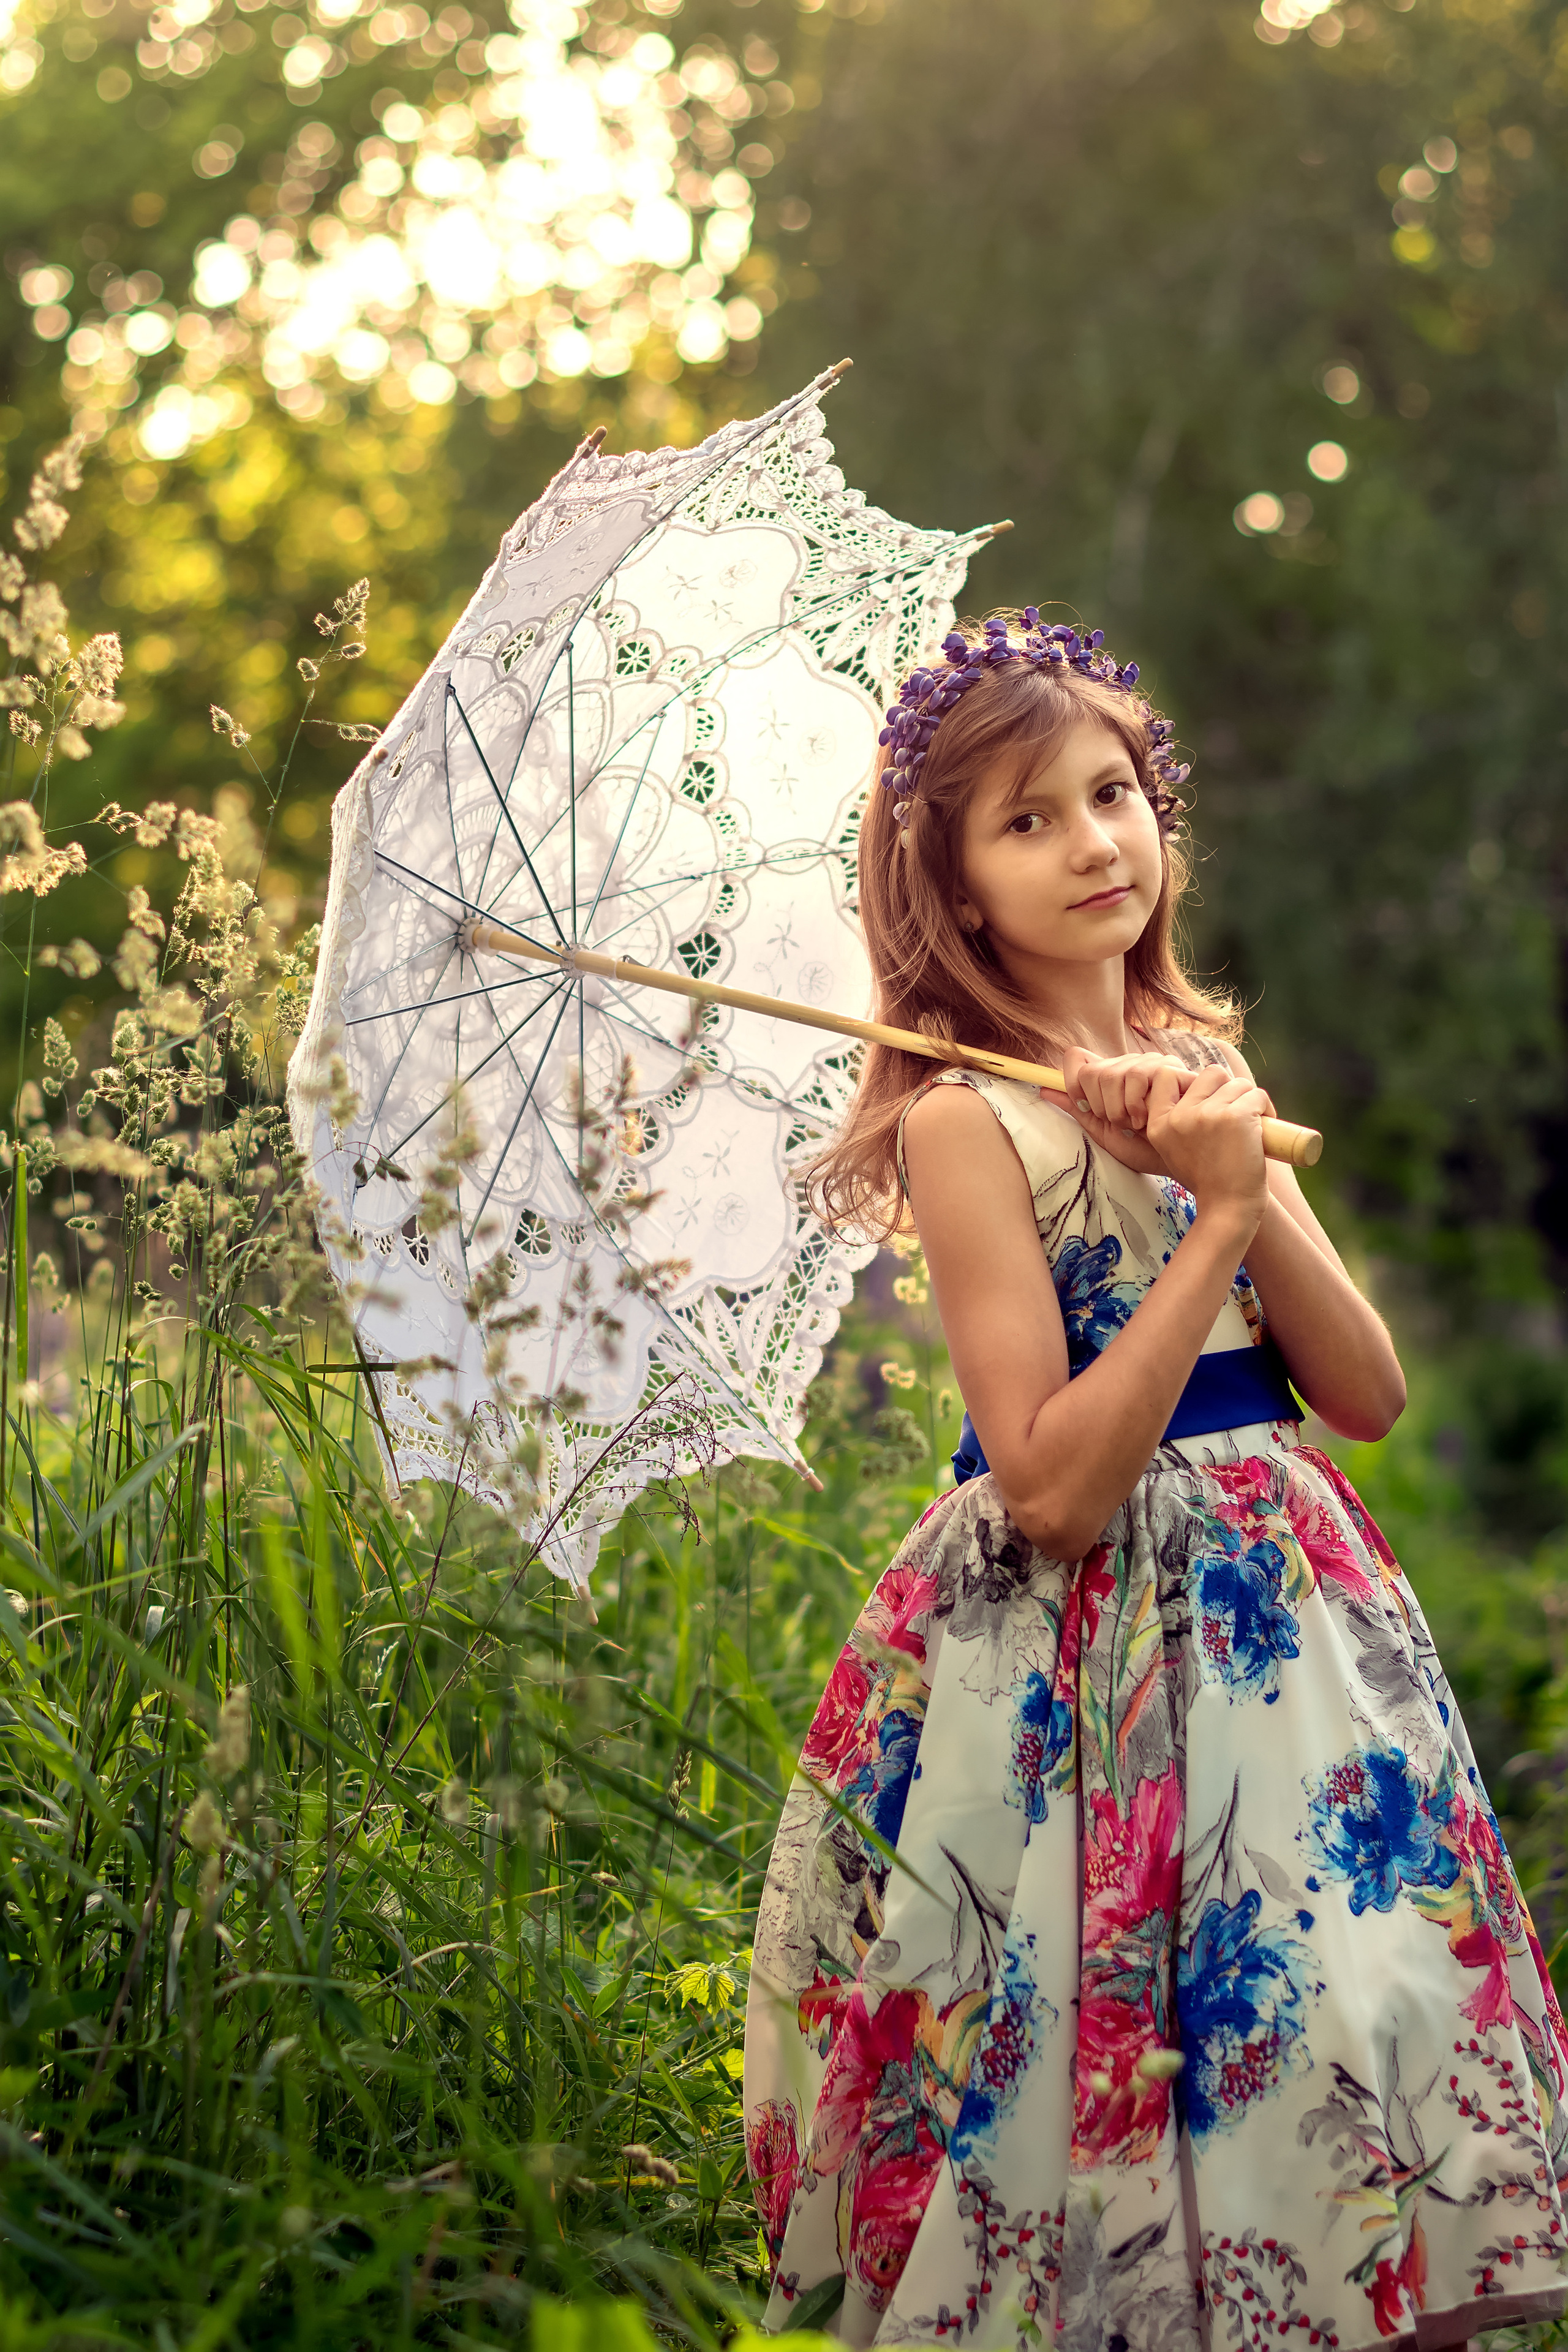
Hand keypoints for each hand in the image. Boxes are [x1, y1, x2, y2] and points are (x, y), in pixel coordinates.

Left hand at [1054, 1047, 1195, 1175]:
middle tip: (1121, 1123)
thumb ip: (1078, 1110)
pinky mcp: (1170, 1068)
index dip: (1073, 1084)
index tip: (1087, 1107)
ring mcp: (1150, 1063)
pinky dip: (1138, 1106)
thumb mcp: (1105, 1132)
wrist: (1180, 1162)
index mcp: (1111, 1075)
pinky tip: (1150, 1119)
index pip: (1076, 1057)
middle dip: (1101, 1108)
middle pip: (1090, 1072)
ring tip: (1137, 1124)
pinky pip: (1137, 1077)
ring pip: (1112, 1075)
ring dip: (1120, 1111)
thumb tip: (1044, 1089)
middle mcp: (1129, 1064)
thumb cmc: (1146, 1148)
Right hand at [1144, 1063, 1268, 1232]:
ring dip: (1250, 1100)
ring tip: (1251, 1126)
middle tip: (1235, 1115)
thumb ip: (1178, 1120)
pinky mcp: (1236, 1116)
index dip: (1190, 1081)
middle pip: (1210, 1074)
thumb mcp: (1175, 1149)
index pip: (1167, 1075)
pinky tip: (1264, 1128)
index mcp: (1159, 1124)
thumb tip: (1198, 1085)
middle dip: (1227, 1089)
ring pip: (1238, 1083)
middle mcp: (1179, 1116)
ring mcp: (1207, 1114)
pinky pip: (1258, 1095)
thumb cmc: (1208, 1181)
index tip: (1205, 1101)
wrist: (1228, 1208)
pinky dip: (1266, 1109)